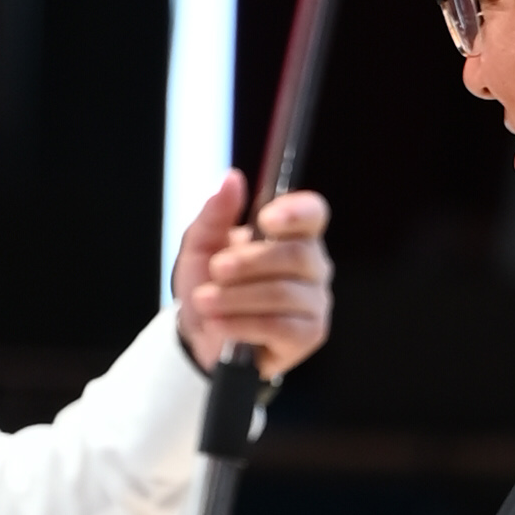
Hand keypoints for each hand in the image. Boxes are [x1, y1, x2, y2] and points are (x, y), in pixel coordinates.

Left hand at [174, 177, 333, 385]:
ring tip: (204, 302)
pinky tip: (218, 325)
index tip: (264, 220)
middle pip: (296, 254)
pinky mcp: (310, 335)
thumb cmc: (208, 283)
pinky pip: (280, 326)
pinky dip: (242, 324)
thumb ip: (216, 212)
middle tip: (215, 270)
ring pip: (283, 293)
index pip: (313, 212)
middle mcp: (312, 264)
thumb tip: (232, 179)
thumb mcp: (200, 244)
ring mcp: (315, 301)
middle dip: (249, 263)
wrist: (200, 333)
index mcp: (292, 233)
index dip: (295, 213)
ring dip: (236, 297)